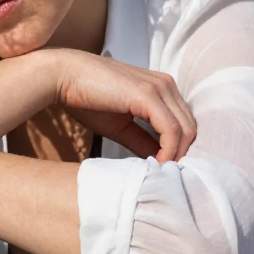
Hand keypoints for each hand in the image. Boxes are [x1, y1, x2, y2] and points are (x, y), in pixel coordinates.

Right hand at [52, 50, 196, 162]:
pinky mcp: (148, 95)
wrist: (63, 76)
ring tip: (158, 173)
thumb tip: (158, 162)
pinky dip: (167, 151)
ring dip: (175, 156)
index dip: (178, 150)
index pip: (184, 124)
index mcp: (162, 88)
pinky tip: (154, 163)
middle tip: (165, 176)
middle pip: (190, 128)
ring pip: (185, 130)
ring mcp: (159, 87)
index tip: (164, 171)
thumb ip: (143, 141)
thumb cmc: (86, 99)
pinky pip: (170, 129)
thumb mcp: (120, 126)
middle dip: (181, 155)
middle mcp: (166, 84)